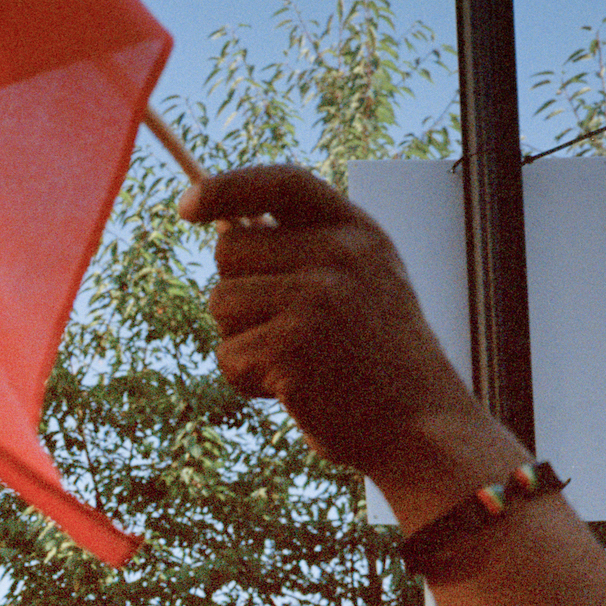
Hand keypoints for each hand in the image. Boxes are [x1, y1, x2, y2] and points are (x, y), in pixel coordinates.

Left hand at [179, 165, 517, 513]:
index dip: (227, 186)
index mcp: (356, 230)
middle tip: (284, 328)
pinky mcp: (292, 347)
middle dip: (237, 290)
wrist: (419, 423)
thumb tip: (225, 227)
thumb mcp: (362, 281)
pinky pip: (226, 355)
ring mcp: (315, 299)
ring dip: (241, 339)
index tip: (186, 205)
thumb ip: (308, 249)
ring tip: (294, 361)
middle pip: (230, 249)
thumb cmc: (377, 358)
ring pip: (220, 302)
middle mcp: (338, 254)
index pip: (281, 182)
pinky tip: (291, 389)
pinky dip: (245, 380)